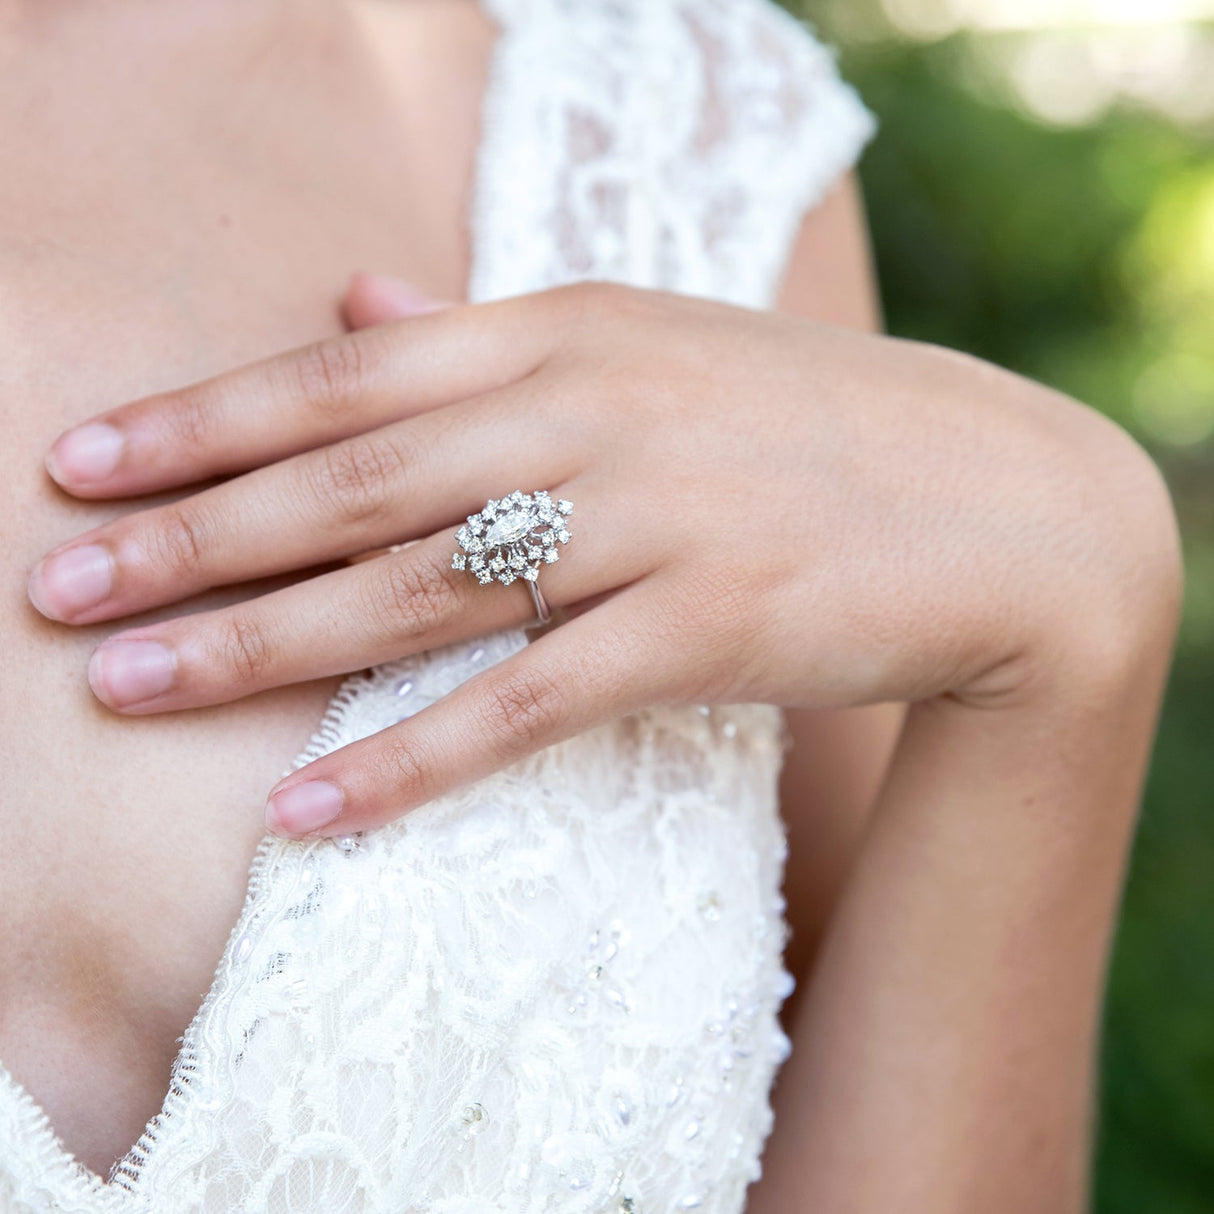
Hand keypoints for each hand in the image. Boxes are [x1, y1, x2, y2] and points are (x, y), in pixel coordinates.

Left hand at [28, 278, 1161, 836]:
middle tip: (55, 596)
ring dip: (256, 645)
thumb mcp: (646, 342)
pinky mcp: (707, 627)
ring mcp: (652, 519)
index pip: (340, 377)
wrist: (993, 497)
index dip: (201, 423)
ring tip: (127, 689)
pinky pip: (525, 700)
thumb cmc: (802, 421)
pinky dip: (408, 754)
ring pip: (412, 590)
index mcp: (565, 329)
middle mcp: (591, 413)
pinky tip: (305, 803)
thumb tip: (355, 297)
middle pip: (348, 485)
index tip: (83, 468)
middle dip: (187, 542)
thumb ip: (489, 330)